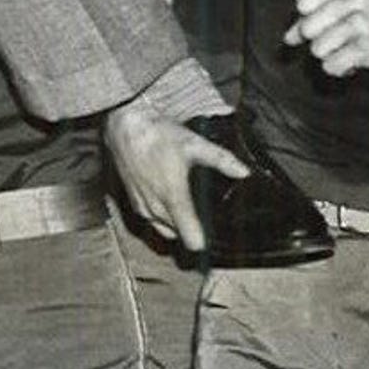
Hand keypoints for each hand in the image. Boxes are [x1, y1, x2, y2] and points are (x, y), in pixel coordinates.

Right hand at [102, 104, 243, 253]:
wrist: (124, 127)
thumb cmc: (157, 135)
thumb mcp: (193, 143)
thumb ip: (221, 159)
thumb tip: (244, 172)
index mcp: (173, 197)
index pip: (191, 239)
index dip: (206, 241)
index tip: (215, 234)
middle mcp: (156, 208)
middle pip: (179, 236)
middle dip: (192, 230)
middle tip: (206, 215)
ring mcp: (142, 206)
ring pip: (164, 230)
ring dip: (176, 226)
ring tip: (188, 209)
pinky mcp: (134, 202)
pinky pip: (152, 221)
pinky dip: (162, 218)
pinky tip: (170, 200)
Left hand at [287, 0, 368, 77]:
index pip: (304, 3)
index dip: (308, 18)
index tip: (323, 23)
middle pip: (307, 28)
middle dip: (318, 40)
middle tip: (337, 40)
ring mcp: (362, 23)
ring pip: (317, 49)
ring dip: (330, 55)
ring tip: (348, 50)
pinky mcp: (368, 49)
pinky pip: (331, 65)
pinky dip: (338, 69)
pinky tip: (352, 63)